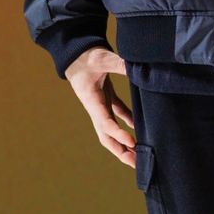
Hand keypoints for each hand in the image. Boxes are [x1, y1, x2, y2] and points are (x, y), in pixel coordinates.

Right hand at [64, 46, 136, 166]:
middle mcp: (95, 107)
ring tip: (138, 153)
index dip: (119, 134)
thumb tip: (138, 68)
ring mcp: (100, 102)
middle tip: (136, 163)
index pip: (106, 123)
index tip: (132, 142)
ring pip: (112, 128)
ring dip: (124, 140)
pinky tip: (138, 126)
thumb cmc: (86, 56)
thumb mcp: (102, 59)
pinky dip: (127, 120)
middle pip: (106, 136)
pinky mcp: (106, 95)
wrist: (75, 51)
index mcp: (92, 101)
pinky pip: (117, 112)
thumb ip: (119, 64)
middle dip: (120, 151)